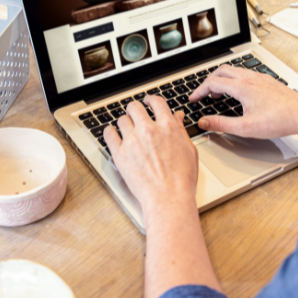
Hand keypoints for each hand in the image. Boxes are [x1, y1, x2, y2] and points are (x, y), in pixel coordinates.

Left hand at [103, 95, 198, 213]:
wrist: (168, 198)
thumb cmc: (181, 179)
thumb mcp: (189, 150)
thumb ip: (181, 130)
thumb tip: (177, 117)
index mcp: (167, 127)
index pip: (156, 102)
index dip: (151, 100)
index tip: (148, 102)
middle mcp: (148, 130)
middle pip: (135, 107)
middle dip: (135, 109)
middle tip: (135, 114)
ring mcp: (132, 141)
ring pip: (122, 120)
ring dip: (125, 122)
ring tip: (127, 128)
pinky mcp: (119, 154)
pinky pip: (109, 134)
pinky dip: (110, 132)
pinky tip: (113, 134)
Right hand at [190, 65, 297, 139]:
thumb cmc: (279, 120)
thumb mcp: (246, 127)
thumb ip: (222, 124)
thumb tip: (204, 122)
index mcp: (242, 87)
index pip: (212, 82)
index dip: (199, 90)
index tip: (193, 99)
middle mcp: (250, 78)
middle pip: (221, 70)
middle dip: (209, 81)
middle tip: (204, 94)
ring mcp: (259, 78)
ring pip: (234, 71)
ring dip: (222, 80)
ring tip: (219, 94)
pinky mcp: (267, 81)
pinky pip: (245, 74)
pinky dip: (234, 81)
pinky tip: (239, 94)